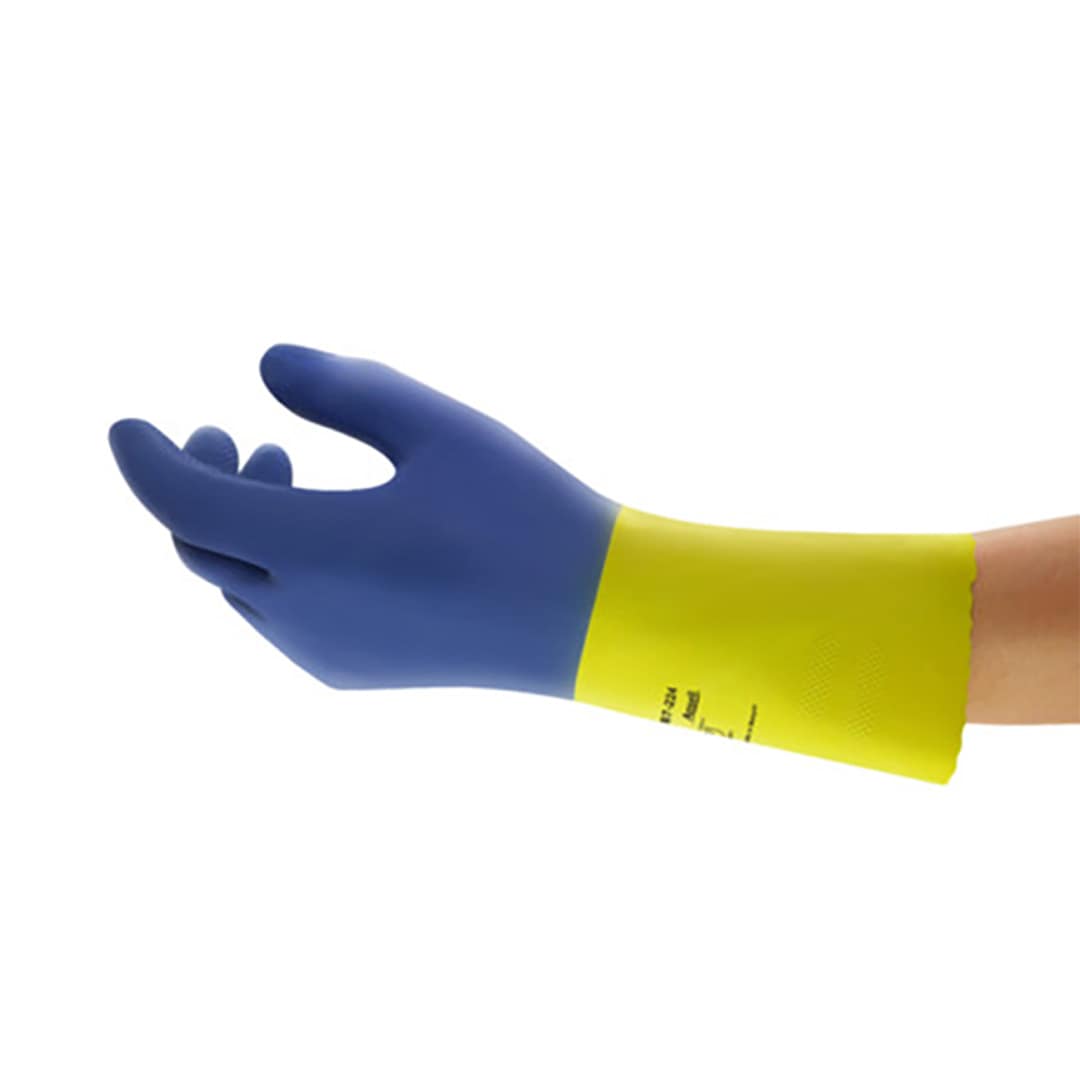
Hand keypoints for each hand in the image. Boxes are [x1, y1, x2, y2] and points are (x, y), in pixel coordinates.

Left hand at [109, 346, 617, 692]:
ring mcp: (325, 652)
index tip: (128, 422)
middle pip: (201, 547)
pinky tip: (322, 532)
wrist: (591, 618)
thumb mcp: (436, 427)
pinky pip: (276, 617)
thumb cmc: (523, 513)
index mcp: (313, 551)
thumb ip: (343, 388)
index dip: (144, 458)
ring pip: (236, 584)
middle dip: (195, 486)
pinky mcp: (353, 671)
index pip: (183, 501)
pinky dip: (270, 566)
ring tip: (283, 471)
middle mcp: (303, 615)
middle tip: (227, 434)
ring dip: (238, 524)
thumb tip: (264, 365)